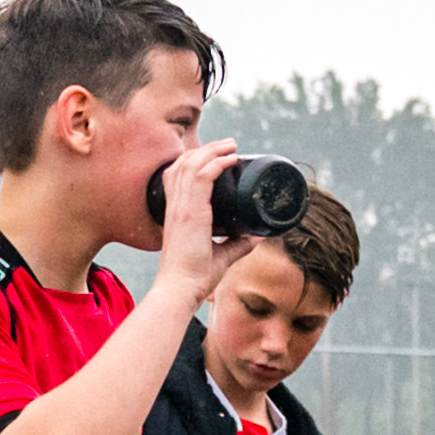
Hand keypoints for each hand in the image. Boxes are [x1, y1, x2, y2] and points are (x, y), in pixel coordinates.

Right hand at [145, 138, 234, 298]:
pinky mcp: (190, 212)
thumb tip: (258, 236)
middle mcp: (175, 204)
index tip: (217, 156)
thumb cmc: (195, 276)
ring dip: (214, 150)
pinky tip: (230, 159)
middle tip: (229, 145)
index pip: (178, 174)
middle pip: (185, 162)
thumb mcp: (221, 255)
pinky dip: (216, 163)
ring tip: (233, 145)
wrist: (182, 289)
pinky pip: (201, 176)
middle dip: (207, 149)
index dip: (194, 160)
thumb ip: (238, 244)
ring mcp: (181, 206)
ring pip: (193, 164)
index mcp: (176, 211)